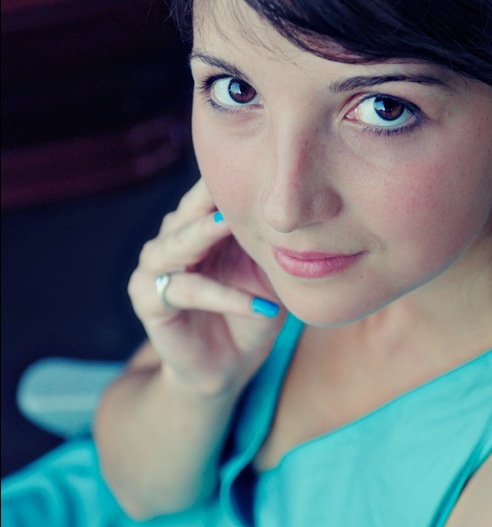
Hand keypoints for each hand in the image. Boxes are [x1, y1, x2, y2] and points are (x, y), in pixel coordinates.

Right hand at [127, 178, 283, 394]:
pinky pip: (187, 292)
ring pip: (177, 242)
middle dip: (213, 193)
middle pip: (190, 207)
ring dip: (204, 233)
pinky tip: (259, 306)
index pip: (214, 192)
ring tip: (232, 225)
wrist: (226, 367)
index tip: (267, 159)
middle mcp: (173, 237)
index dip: (236, 179)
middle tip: (242, 178)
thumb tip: (307, 206)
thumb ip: (273, 242)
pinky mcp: (148, 300)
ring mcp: (155, 267)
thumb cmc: (251, 314)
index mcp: (201, 224)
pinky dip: (224, 297)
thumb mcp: (270, 274)